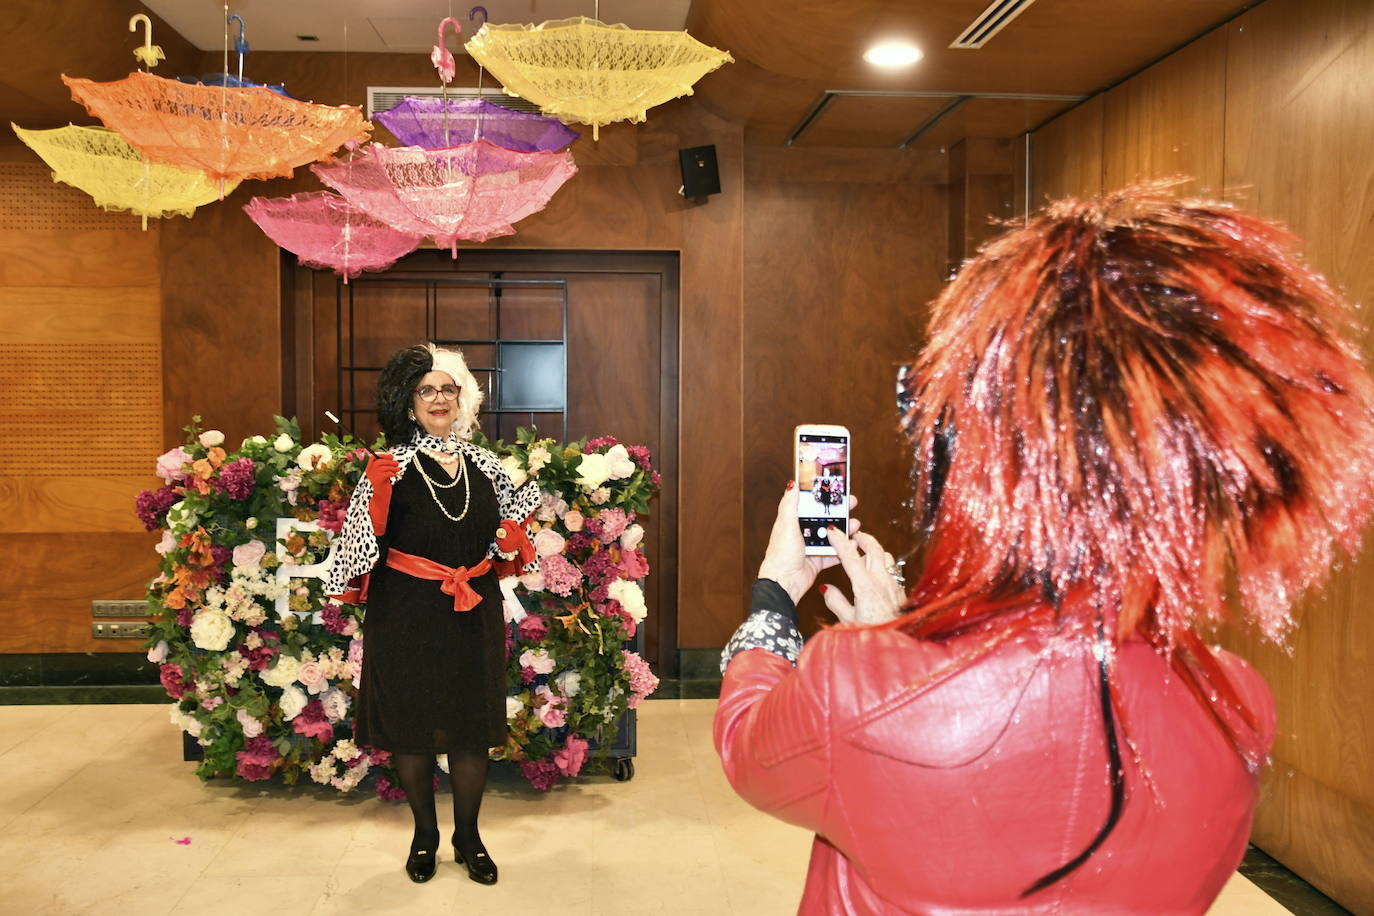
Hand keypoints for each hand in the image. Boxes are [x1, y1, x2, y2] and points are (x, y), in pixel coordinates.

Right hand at [364, 452, 399, 486]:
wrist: (381, 496)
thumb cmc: (383, 483)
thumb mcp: (382, 473)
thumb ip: (384, 465)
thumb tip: (391, 456)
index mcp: (369, 469)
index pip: (372, 457)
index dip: (382, 455)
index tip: (391, 456)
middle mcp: (370, 472)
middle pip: (379, 462)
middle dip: (390, 461)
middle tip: (397, 463)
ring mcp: (373, 476)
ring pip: (384, 467)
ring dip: (393, 467)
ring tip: (397, 469)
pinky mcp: (378, 481)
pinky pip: (387, 473)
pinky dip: (392, 473)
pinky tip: (394, 475)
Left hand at [757, 482, 859, 604]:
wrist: (784, 582)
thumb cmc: (781, 554)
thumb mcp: (786, 525)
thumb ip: (790, 505)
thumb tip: (791, 484)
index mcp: (793, 522)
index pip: (811, 505)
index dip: (823, 497)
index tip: (836, 489)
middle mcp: (802, 533)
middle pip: (824, 519)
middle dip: (839, 512)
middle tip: (852, 504)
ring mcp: (811, 547)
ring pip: (832, 535)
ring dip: (844, 530)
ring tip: (856, 524)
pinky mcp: (818, 560)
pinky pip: (834, 553)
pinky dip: (844, 549)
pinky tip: (854, 544)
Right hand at [821, 526, 905, 625]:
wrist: (898, 643)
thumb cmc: (872, 634)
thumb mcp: (847, 620)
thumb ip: (835, 601)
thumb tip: (826, 589)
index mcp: (865, 586)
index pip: (850, 556)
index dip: (840, 541)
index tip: (833, 531)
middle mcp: (881, 581)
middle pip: (873, 548)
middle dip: (862, 537)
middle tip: (853, 534)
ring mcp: (893, 584)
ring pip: (885, 556)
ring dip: (875, 549)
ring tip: (865, 551)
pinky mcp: (900, 590)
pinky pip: (893, 568)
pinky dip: (883, 562)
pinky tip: (878, 570)